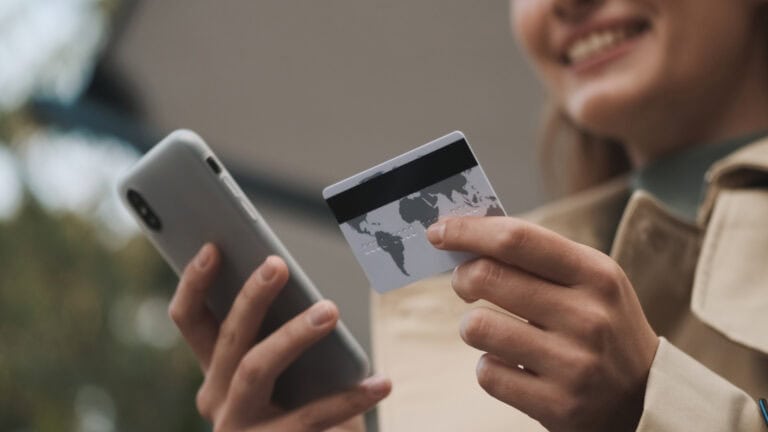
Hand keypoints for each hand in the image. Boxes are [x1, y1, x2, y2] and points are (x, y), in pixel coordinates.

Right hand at [168, 244, 390, 431]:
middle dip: (250, 298)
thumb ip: (279, 328)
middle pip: (227, 340)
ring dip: (293, 335)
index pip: (190, 320)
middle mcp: (216, 399)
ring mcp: (239, 427)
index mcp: (215, 369)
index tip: (212, 246)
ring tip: (330, 310)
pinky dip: (350, 397)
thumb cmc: (303, 402)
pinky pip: (312, 416)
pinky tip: (381, 382)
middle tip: (277, 265)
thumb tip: (288, 276)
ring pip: (255, 369)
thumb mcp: (285, 367)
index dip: (194, 283)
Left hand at [427, 217, 658, 431]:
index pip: (517, 239)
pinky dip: (490, 366)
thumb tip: (467, 235)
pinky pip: (487, 373)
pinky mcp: (558, 405)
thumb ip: (537, 256)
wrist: (645, 399)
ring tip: (494, 330)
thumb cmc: (603, 325)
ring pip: (477, 327)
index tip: (438, 231)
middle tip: (464, 283)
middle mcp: (588, 316)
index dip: (468, 231)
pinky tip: (513, 366)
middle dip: (462, 277)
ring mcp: (574, 364)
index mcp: (596, 273)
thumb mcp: (591, 280)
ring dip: (473, 326)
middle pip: (487, 277)